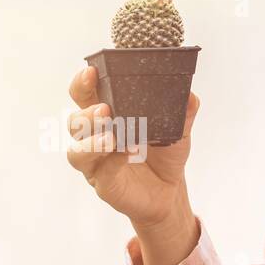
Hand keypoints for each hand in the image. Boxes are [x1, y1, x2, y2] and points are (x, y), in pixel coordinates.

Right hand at [65, 64, 198, 230]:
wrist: (169, 191)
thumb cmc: (164, 156)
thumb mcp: (178, 130)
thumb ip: (183, 112)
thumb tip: (191, 96)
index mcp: (106, 116)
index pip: (84, 95)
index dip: (81, 83)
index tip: (90, 72)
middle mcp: (94, 138)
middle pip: (74, 121)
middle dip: (86, 112)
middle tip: (105, 109)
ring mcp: (96, 162)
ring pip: (77, 151)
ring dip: (92, 141)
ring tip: (112, 137)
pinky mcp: (104, 184)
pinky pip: (101, 172)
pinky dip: (113, 161)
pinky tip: (127, 152)